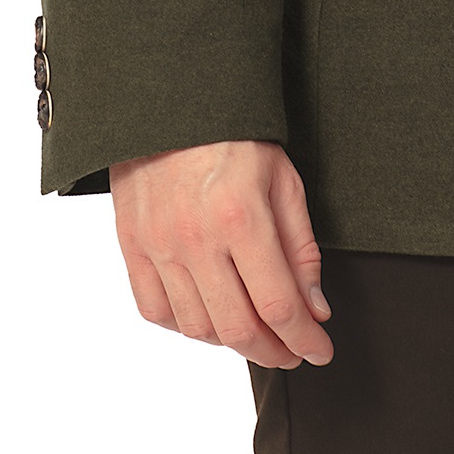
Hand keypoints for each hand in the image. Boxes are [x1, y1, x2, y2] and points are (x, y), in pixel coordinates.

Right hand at [111, 139, 332, 369]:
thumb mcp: (284, 179)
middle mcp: (196, 240)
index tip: (320, 351)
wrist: (172, 102)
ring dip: (231, 342)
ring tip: (254, 332)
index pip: (278, 305)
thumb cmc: (235, 135)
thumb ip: (301, 248)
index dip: (304, 339)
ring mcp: (159, 246)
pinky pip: (155, 311)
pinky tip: (208, 316)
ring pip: (197, 327)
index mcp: (242, 218)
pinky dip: (185, 326)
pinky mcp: (132, 247)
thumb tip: (314, 309)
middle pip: (237, 328)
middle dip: (273, 351)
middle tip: (292, 351)